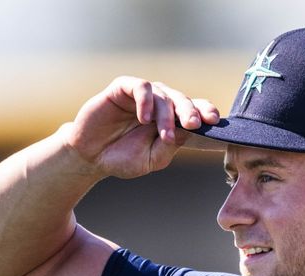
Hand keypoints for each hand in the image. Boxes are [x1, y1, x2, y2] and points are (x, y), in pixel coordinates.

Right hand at [62, 76, 219, 178]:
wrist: (90, 156)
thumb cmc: (123, 157)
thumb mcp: (151, 159)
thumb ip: (169, 147)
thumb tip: (187, 132)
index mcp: (172, 121)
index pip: (196, 111)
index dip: (207, 112)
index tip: (214, 122)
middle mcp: (161, 105)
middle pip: (184, 101)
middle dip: (191, 112)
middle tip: (194, 125)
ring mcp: (143, 96)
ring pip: (164, 95)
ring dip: (167, 114)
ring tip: (164, 134)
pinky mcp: (122, 88)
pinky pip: (141, 87)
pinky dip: (146, 101)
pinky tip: (144, 119)